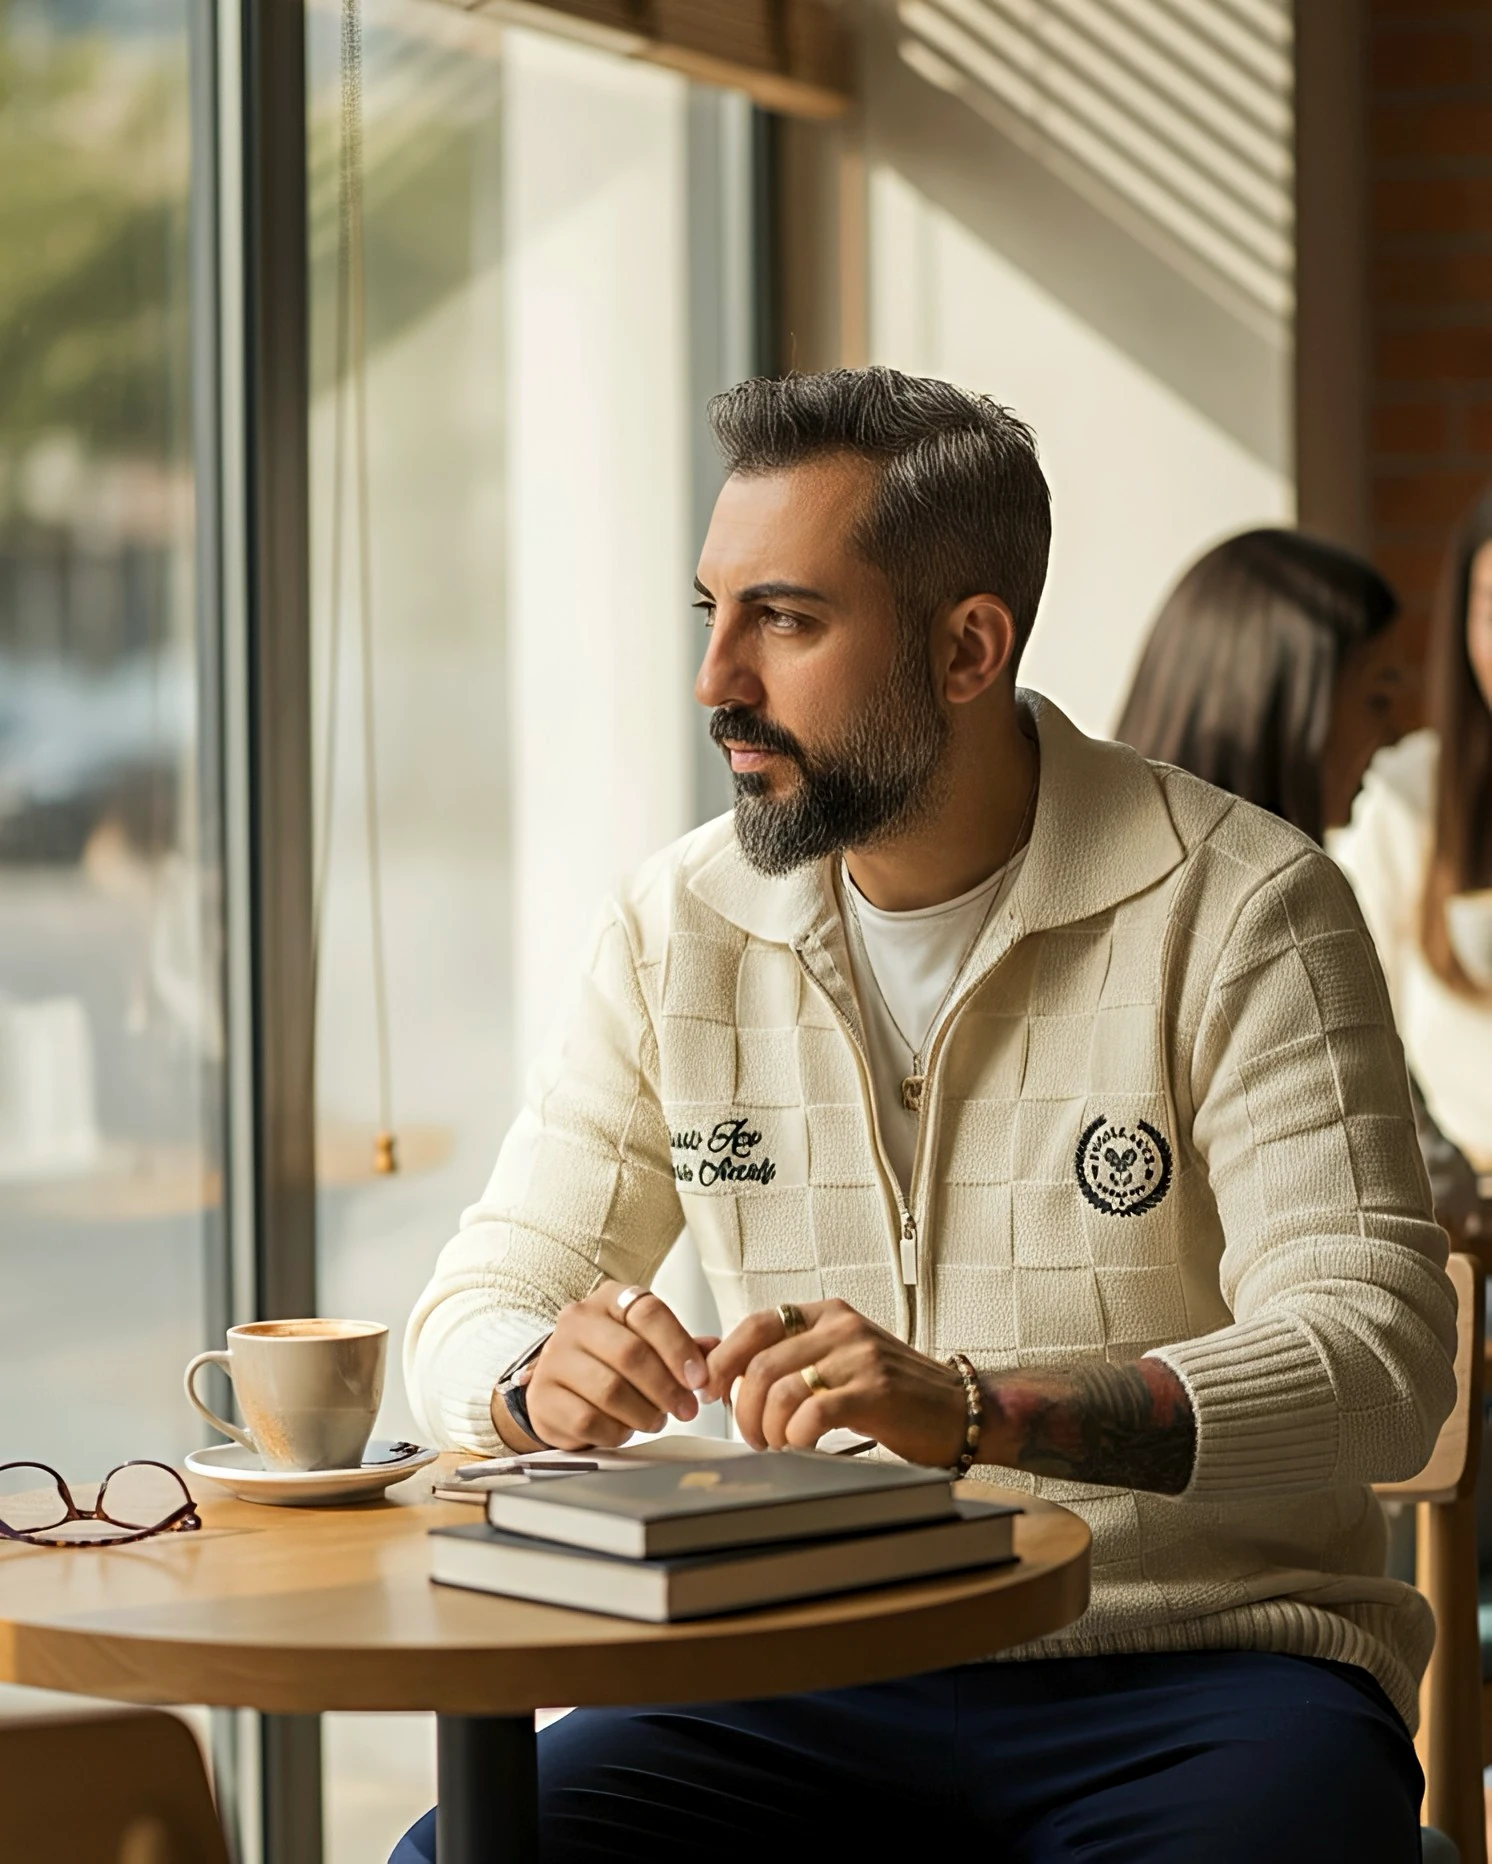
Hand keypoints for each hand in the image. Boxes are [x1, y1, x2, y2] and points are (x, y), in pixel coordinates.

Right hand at [524, 1281, 716, 1449]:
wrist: (559, 1387)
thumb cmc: (611, 1362)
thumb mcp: (647, 1344)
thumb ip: (682, 1347)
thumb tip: (715, 1351)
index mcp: (609, 1299)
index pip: (649, 1312)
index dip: (679, 1347)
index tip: (699, 1379)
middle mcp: (577, 1321)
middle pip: (631, 1353)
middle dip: (667, 1388)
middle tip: (686, 1409)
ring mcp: (554, 1358)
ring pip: (610, 1390)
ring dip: (644, 1413)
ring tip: (655, 1420)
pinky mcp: (542, 1397)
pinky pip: (589, 1421)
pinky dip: (615, 1431)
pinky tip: (623, 1429)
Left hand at [706, 1298, 966, 1466]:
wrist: (959, 1409)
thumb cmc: (895, 1392)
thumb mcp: (836, 1361)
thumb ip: (785, 1358)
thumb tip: (714, 1358)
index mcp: (827, 1314)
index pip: (755, 1325)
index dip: (723, 1360)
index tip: (710, 1391)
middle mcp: (841, 1327)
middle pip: (761, 1364)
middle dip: (743, 1409)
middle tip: (751, 1436)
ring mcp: (860, 1357)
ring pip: (781, 1390)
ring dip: (768, 1429)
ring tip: (777, 1445)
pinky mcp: (876, 1391)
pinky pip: (813, 1413)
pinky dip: (796, 1437)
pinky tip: (802, 1447)